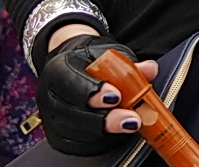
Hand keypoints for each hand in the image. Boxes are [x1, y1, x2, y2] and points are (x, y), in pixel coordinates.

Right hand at [37, 33, 158, 155]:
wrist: (75, 68)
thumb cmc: (92, 61)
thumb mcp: (110, 55)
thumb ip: (129, 64)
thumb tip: (149, 69)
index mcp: (58, 69)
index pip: (70, 82)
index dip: (92, 91)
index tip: (116, 96)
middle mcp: (49, 96)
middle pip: (73, 113)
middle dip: (105, 118)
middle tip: (132, 119)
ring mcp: (52, 119)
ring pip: (76, 132)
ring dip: (107, 131)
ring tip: (132, 125)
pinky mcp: (58, 137)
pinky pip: (78, 144)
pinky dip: (101, 140)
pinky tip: (119, 135)